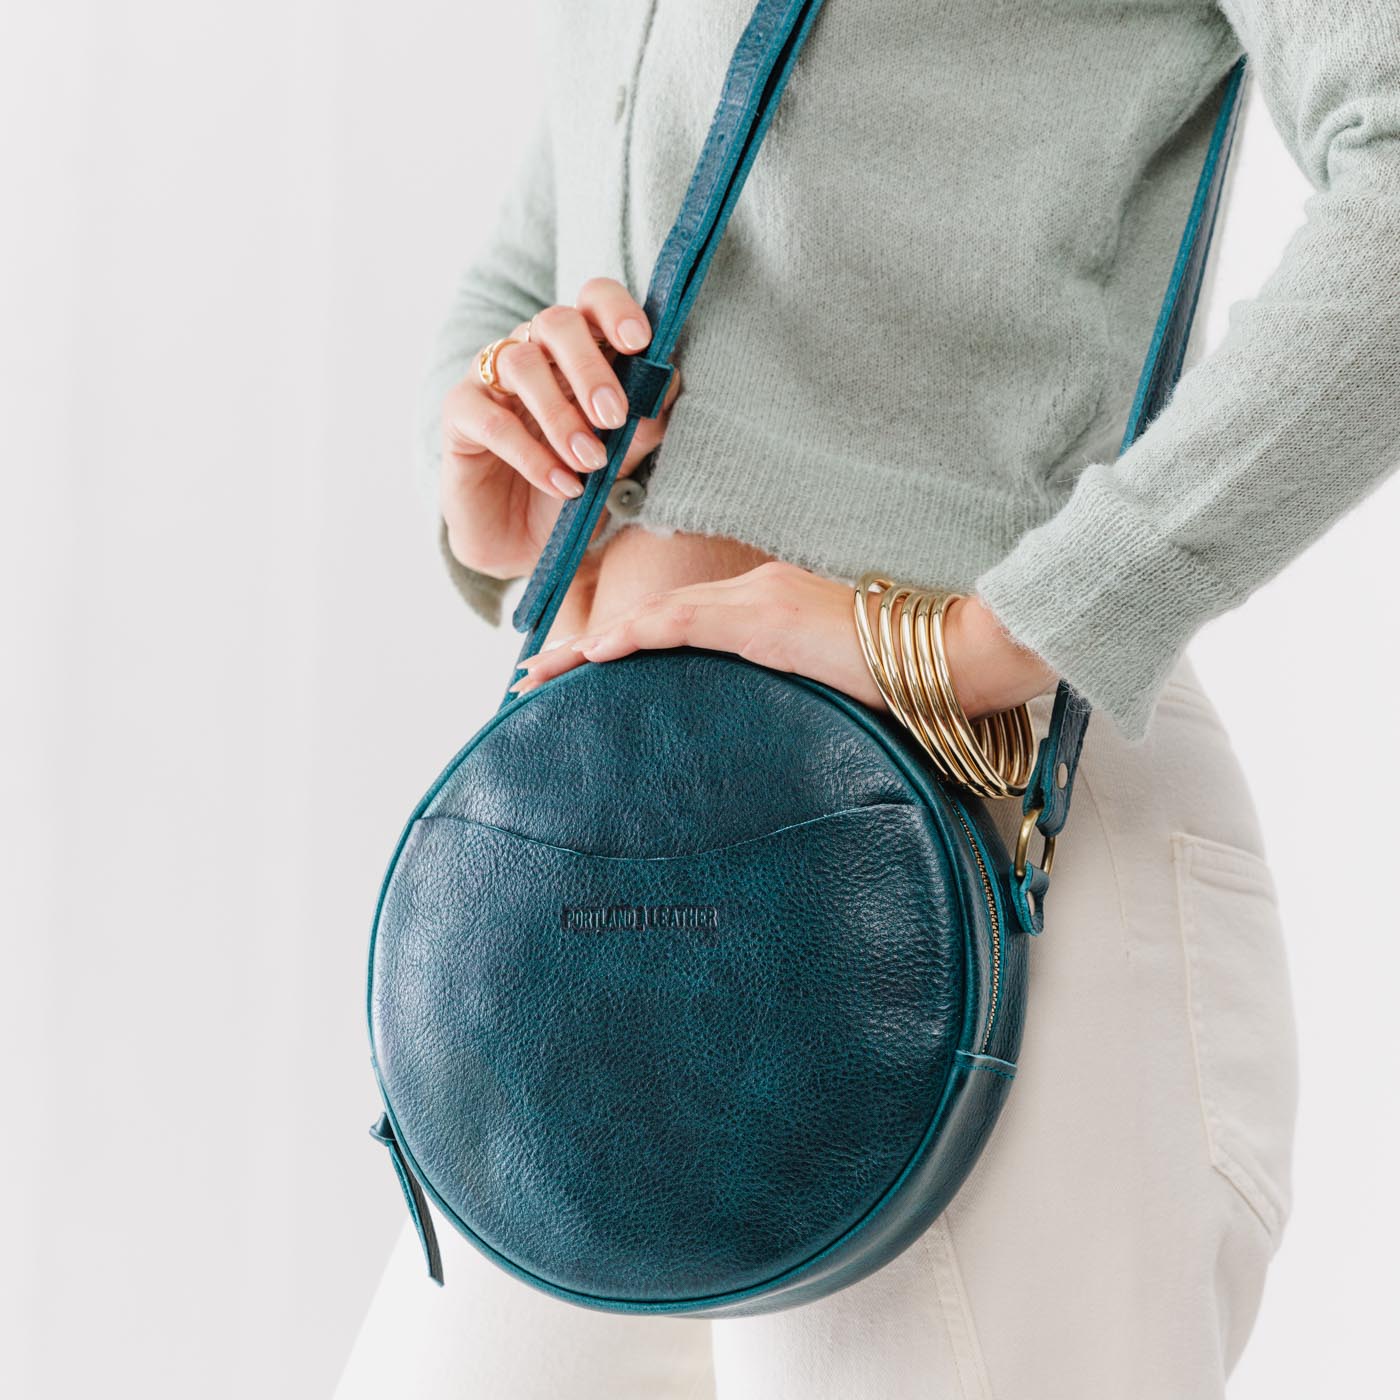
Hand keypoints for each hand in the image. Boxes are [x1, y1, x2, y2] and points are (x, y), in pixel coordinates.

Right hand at [440, 277, 681, 580]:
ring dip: (561, 416)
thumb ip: (643, 425)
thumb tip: (667, 382)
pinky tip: (562, 485)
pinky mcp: (459, 414)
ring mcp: (491, 378)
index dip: (615, 310)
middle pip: (556, 322)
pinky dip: (531, 455)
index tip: (639, 342)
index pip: (592, 301)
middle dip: (590, 367)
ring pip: (522, 364)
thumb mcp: (620, 462)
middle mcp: (533, 352)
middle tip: (613, 415)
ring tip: (589, 462)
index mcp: (577, 351)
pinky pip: (491, 420)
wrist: (525, 545)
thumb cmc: (575, 488)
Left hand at [507, 560, 1058, 718]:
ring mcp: (756, 601)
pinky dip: (633, 635)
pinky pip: (681, 623)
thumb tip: (770, 730)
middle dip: (587, 646)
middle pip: (652, 617)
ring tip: (540, 674)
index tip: (583, 669)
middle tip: (534, 676)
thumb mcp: (832, 682)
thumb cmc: (902, 674)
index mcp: (766, 607)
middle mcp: (752, 594)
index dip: (626, 642)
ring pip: (653, 616)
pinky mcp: (764, 619)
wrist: (948, 654)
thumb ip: (792, 689)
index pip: (679, 623)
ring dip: (591, 645)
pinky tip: (594, 652)